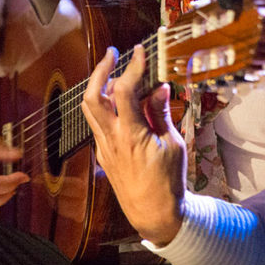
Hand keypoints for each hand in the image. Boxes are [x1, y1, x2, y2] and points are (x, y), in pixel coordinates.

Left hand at [81, 45, 186, 245]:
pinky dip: (106, 106)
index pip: (124, 91)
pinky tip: (120, 101)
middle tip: (113, 54)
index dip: (132, 66)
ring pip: (90, 109)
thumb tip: (159, 87)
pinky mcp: (103, 154)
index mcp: (131, 135)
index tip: (139, 51)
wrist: (154, 214)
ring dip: (99, 86)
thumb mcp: (173, 144)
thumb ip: (161, 113)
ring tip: (114, 72)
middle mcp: (111, 139)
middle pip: (93, 96)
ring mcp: (103, 147)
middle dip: (100, 70)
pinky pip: (98, 123)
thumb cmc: (169, 181)